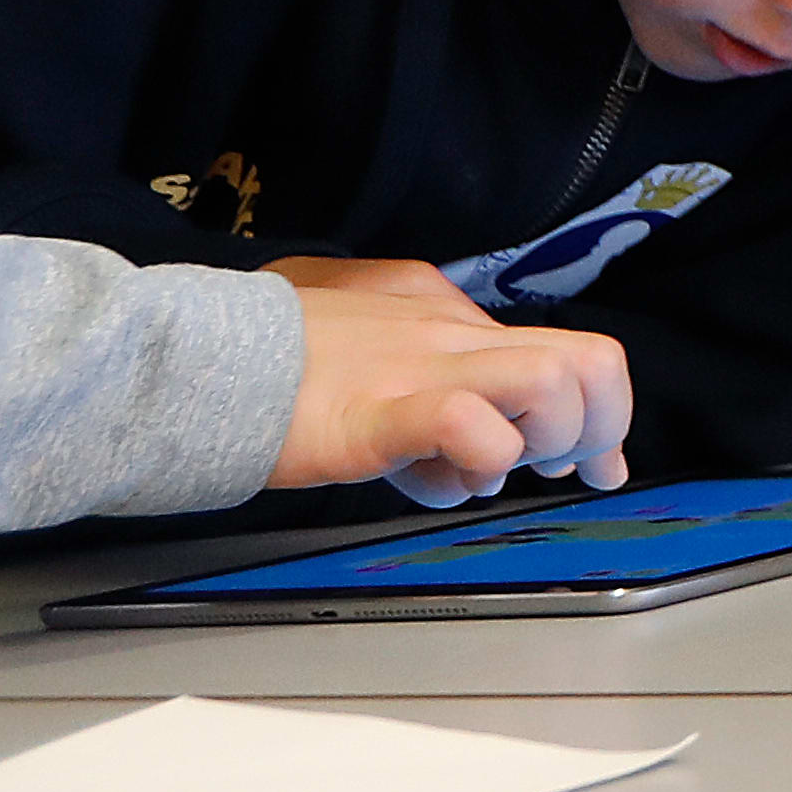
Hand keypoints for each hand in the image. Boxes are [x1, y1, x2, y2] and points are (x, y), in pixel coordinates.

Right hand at [269, 257, 630, 504]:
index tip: (595, 462)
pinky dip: (479, 461)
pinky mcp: (380, 410)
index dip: (600, 416)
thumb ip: (428, 393)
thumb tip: (480, 459)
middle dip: (593, 431)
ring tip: (481, 469)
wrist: (191, 360)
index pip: (569, 351)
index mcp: (444, 313)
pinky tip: (439, 478)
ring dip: (542, 445)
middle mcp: (448, 329)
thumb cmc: (268, 367)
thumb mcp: (366, 358)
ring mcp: (419, 366)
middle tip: (549, 470)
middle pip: (591, 362)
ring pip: (553, 385)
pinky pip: (470, 425)